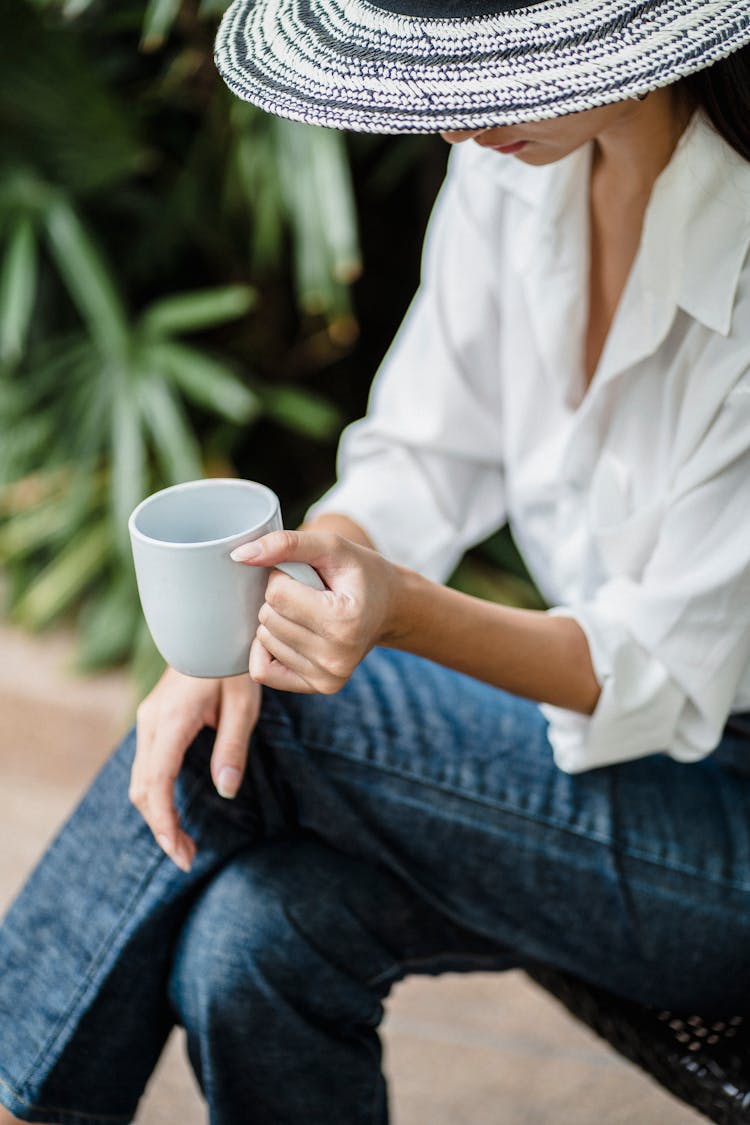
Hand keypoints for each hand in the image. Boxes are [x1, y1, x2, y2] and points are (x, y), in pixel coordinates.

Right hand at [129, 667, 260, 870]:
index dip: (165, 825)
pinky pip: (147, 765)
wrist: (212, 627)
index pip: (157, 785)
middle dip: (161, 827)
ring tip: (184, 842)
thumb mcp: (244, 706)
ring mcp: (148, 720)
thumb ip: (232, 749)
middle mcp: (151, 723)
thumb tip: (226, 792)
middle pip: (143, 789)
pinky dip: (156, 794)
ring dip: (157, 813)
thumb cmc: (232, 663)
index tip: (182, 853)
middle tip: (188, 857)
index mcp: (171, 722)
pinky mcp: (153, 719)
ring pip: (140, 779)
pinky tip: (175, 810)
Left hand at [230, 529, 399, 693]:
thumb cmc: (360, 574)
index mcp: (345, 621)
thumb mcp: (332, 547)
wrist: (389, 609)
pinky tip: (292, 635)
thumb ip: (287, 544)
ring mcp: (327, 677)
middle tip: (309, 595)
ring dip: (278, 621)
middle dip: (279, 599)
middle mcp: (337, 657)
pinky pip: (262, 670)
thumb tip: (240, 556)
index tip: (307, 575)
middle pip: (268, 618)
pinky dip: (268, 649)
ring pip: (265, 640)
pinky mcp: (317, 688)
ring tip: (308, 614)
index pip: (276, 594)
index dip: (283, 576)